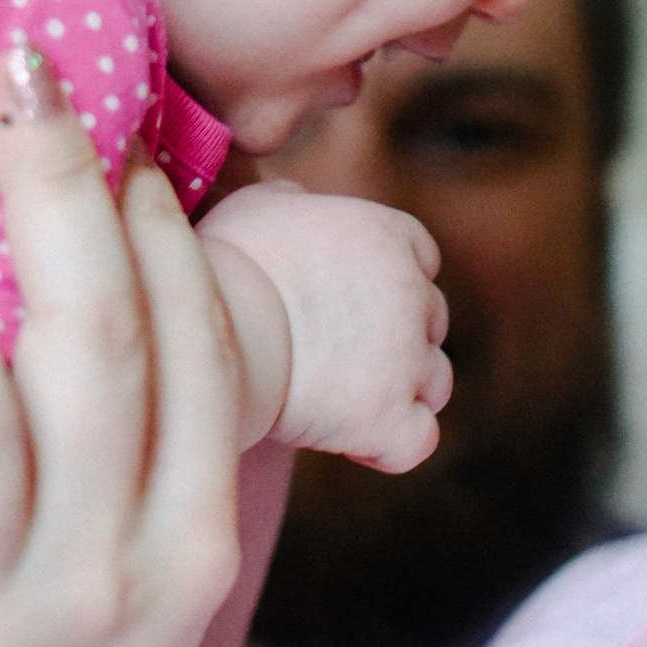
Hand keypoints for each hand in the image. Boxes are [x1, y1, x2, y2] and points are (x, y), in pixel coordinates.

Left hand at [0, 50, 244, 646]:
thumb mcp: (150, 573)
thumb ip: (159, 436)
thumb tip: (124, 225)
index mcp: (183, 551)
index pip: (197, 361)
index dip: (161, 238)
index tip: (118, 143)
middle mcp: (96, 587)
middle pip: (94, 356)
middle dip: (60, 197)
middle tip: (23, 78)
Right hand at [198, 181, 453, 469]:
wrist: (210, 332)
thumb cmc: (225, 263)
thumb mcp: (258, 205)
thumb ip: (294, 201)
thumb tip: (297, 201)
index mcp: (388, 235)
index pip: (423, 258)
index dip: (394, 282)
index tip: (353, 303)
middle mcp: (412, 293)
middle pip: (433, 319)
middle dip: (398, 337)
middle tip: (340, 356)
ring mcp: (407, 359)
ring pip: (436, 381)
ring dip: (402, 392)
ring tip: (344, 401)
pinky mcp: (390, 418)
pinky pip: (419, 440)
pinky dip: (395, 445)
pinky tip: (355, 442)